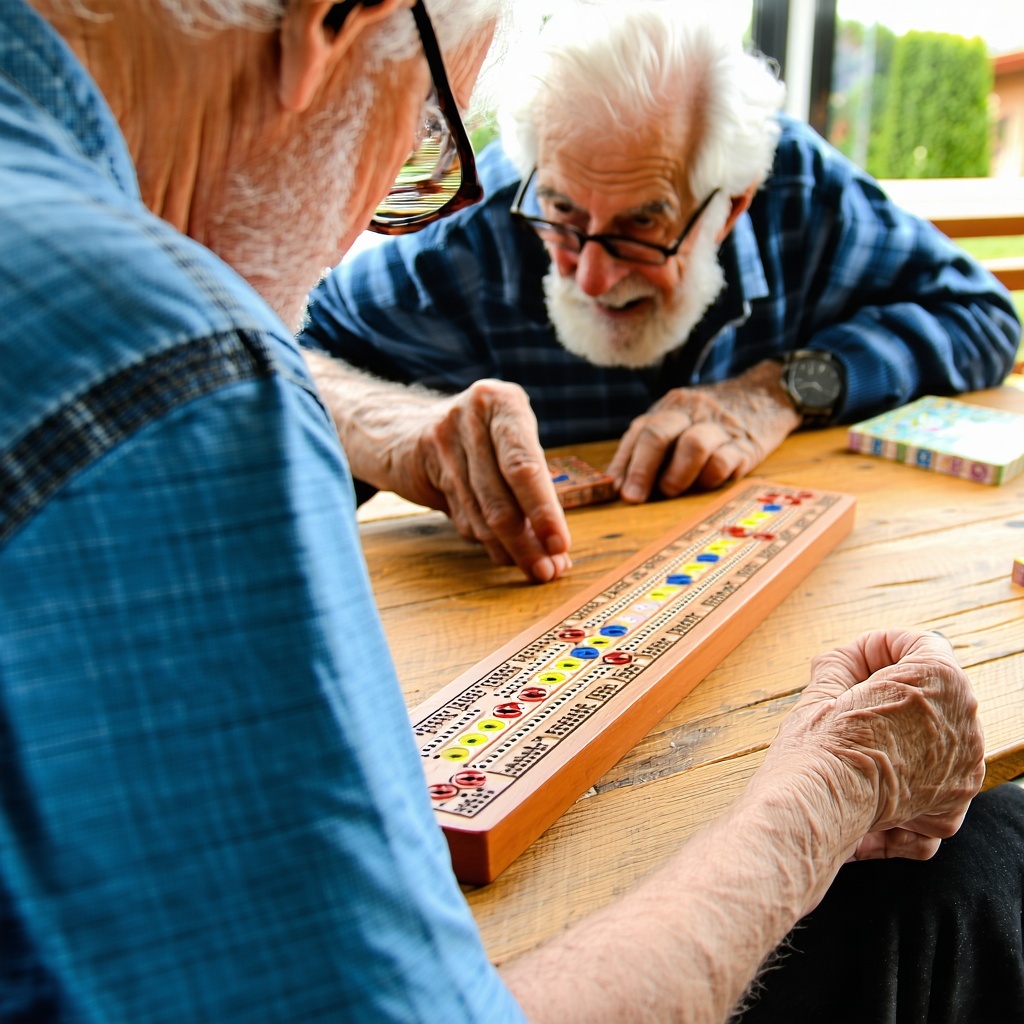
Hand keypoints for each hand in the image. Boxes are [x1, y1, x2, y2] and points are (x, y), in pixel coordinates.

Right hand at [390, 380, 571, 582]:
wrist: (404, 430)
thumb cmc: (477, 438)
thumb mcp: (508, 441)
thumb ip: (532, 484)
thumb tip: (557, 547)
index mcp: (505, 403)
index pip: (525, 466)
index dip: (543, 510)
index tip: (559, 545)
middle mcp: (473, 416)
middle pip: (502, 494)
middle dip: (528, 540)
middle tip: (547, 570)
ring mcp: (443, 439)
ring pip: (481, 512)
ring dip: (509, 548)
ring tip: (532, 566)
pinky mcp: (422, 464)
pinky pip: (461, 515)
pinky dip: (485, 540)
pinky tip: (501, 550)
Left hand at [606, 360, 800, 502]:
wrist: (765, 394)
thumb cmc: (709, 421)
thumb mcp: (677, 423)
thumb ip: (646, 450)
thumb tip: (615, 485)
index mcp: (669, 409)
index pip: (639, 433)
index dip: (623, 465)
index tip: (615, 492)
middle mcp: (690, 413)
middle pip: (658, 434)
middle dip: (642, 470)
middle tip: (635, 497)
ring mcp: (719, 427)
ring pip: (692, 445)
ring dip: (677, 475)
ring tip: (672, 489)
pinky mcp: (746, 444)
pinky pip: (723, 461)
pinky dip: (709, 478)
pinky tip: (706, 482)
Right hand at [768, 628, 984, 862]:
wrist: (819, 811)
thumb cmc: (820, 748)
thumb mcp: (822, 690)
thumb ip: (841, 664)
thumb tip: (844, 661)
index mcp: (939, 680)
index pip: (920, 643)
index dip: (878, 647)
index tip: (851, 662)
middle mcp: (965, 723)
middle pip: (930, 693)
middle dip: (891, 693)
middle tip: (846, 701)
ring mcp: (963, 771)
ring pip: (935, 739)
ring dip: (901, 736)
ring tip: (856, 744)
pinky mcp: (951, 810)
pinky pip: (934, 787)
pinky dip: (908, 786)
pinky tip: (873, 785)